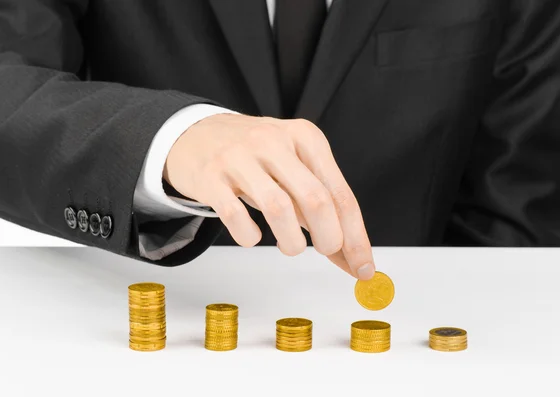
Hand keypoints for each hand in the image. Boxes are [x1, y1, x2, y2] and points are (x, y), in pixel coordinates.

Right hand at [163, 113, 374, 279]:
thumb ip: (321, 208)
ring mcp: (240, 157)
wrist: (196, 134)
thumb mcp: (293, 168)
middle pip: (316, 200)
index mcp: (305, 137)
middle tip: (326, 251)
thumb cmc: (255, 157)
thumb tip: (352, 256)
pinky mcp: (211, 176)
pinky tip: (253, 235)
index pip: (340, 193)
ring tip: (291, 246)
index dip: (356, 237)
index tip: (363, 268)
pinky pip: (236, 215)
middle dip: (330, 238)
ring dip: (292, 241)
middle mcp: (274, 141)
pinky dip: (250, 236)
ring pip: (278, 208)